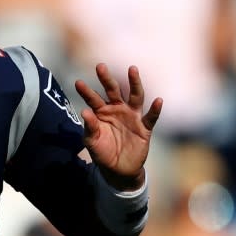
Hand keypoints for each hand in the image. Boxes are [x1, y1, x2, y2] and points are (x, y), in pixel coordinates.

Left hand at [74, 63, 162, 190]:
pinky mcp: (144, 128)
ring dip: (134, 83)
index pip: (93, 99)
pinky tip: (158, 100)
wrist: (118, 169)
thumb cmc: (102, 152)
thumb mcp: (91, 141)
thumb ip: (90, 127)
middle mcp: (117, 110)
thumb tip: (85, 112)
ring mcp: (132, 117)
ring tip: (132, 69)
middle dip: (107, 79)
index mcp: (102, 112)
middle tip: (100, 66)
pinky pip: (151, 117)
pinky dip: (155, 110)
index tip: (78, 82)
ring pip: (135, 97)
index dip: (86, 91)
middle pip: (113, 91)